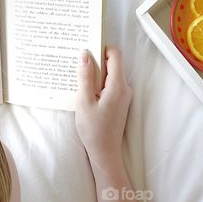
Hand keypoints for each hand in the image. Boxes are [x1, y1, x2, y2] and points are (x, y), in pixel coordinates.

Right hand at [75, 47, 132, 166]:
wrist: (105, 152)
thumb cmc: (94, 130)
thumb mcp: (84, 101)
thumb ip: (85, 77)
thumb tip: (85, 54)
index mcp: (118, 86)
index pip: (115, 55)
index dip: (101, 49)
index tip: (87, 50)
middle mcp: (125, 88)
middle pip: (112, 64)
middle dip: (96, 61)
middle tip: (78, 65)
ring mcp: (124, 96)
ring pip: (110, 75)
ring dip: (96, 75)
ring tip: (79, 81)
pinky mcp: (120, 102)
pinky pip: (109, 86)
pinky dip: (98, 85)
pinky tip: (86, 93)